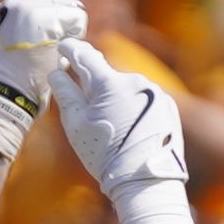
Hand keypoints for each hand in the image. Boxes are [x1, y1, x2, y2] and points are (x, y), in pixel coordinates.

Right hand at [0, 0, 86, 114]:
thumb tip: (68, 7)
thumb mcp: (16, 40)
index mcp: (9, 6)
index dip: (58, 18)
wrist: (9, 92)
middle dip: (65, 21)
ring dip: (71, 30)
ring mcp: (32, 9)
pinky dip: (77, 34)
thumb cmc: (17, 73)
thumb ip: (33, 21)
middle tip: (55, 46)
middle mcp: (18, 3)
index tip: (50, 39)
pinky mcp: (48, 19)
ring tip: (55, 50)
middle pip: (63, 0)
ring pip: (72, 8)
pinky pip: (78, 17)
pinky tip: (61, 51)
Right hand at [54, 42, 193, 223]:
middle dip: (90, 83)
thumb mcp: (76, 124)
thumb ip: (65, 94)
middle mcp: (134, 80)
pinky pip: (140, 100)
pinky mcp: (166, 105)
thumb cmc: (104, 152)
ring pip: (123, 89)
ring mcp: (153, 92)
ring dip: (111, 98)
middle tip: (78, 97)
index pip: (85, 56)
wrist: (145, 177)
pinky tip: (124, 129)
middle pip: (105, 75)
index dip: (71, 49)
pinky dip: (129, 107)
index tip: (63, 45)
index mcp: (108, 82)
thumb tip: (57, 73)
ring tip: (105, 124)